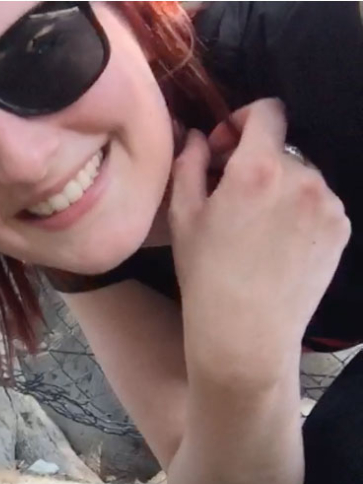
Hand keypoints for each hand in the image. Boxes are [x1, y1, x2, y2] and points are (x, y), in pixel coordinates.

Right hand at [168, 98, 349, 390]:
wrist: (246, 333)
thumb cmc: (205, 276)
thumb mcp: (182, 216)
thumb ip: (190, 164)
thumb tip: (201, 138)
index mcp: (258, 169)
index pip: (267, 110)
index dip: (243, 119)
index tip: (226, 146)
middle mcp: (302, 177)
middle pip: (280, 148)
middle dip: (256, 163)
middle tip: (230, 198)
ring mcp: (327, 204)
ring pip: (300, 176)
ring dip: (278, 188)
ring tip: (254, 228)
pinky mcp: (340, 228)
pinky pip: (318, 203)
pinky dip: (297, 212)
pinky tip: (275, 243)